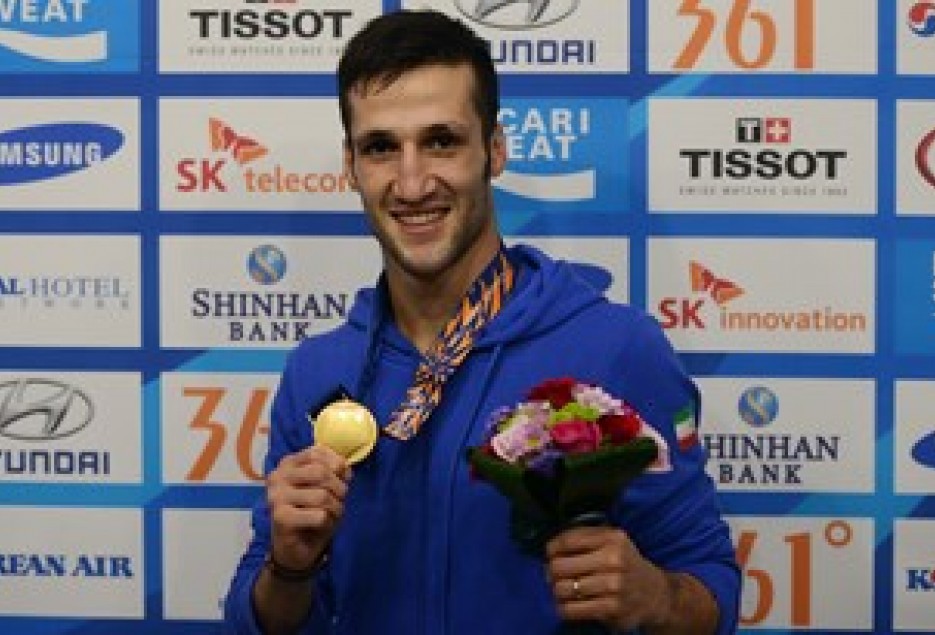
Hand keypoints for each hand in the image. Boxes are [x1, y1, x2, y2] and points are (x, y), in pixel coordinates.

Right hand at [266, 445, 351, 571]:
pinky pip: (318, 516)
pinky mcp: (280, 518)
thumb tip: (343, 467)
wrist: (296, 548)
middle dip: (340, 489)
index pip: (318, 452)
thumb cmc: (313, 512)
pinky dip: (328, 522)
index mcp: (288, 463)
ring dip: (336, 508)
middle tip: (339, 501)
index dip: (338, 465)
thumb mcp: (327, 486)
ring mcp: (276, 497)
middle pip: (321, 472)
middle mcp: (278, 476)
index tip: (342, 479)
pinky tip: (320, 527)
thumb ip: (334, 470)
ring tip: (331, 515)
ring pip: (322, 496)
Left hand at [545, 526, 668, 631]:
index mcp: (611, 538)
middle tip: (554, 575)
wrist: (654, 593)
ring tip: (562, 590)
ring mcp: (614, 585)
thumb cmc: (625, 563)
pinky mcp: (612, 608)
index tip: (550, 555)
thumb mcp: (612, 540)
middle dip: (551, 572)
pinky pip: (572, 610)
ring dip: (557, 591)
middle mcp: (613, 560)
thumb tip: (552, 547)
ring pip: (563, 589)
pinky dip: (564, 608)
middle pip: (560, 566)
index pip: (567, 541)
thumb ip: (585, 536)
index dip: (551, 549)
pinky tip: (569, 604)